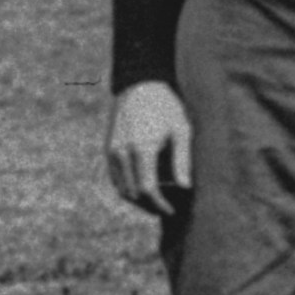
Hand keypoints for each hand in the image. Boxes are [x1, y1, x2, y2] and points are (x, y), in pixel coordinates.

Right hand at [105, 80, 190, 216]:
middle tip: (165, 208)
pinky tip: (141, 189)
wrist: (139, 84)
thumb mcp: (181, 130)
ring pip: (121, 188)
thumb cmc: (166, 106)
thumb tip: (185, 188)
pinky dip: (127, 188)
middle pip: (133, 193)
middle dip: (149, 206)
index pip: (147, 189)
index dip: (159, 204)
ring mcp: (112, 151)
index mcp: (142, 149)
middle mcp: (123, 152)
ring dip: (137, 200)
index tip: (171, 210)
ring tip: (154, 202)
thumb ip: (182, 160)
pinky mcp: (108, 149)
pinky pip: (115, 178)